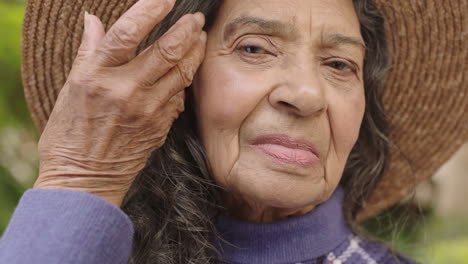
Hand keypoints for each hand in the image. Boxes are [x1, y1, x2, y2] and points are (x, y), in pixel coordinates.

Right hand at [34, 0, 206, 206]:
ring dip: (195, 52)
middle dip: (187, 29)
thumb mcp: (69, 89)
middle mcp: (125, 91)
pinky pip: (178, 98)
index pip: (128, 32)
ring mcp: (146, 110)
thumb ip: (88, 52)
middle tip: (196, 18)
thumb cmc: (69, 135)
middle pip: (166, 51)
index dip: (151, 10)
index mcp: (97, 76)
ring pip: (180, 73)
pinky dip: (183, 82)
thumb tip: (93, 20)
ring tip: (201, 38)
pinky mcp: (160, 127)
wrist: (84, 181)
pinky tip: (185, 73)